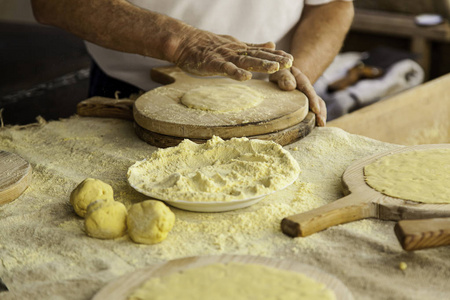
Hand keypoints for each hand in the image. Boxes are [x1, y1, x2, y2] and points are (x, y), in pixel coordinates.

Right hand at [172, 28, 292, 80]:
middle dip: (274, 60)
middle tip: (290, 63)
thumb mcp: (234, 44)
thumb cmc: (208, 46)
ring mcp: (224, 57)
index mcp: (240, 49)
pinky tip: (246, 77)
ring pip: (244, 61)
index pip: (261, 52)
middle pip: (257, 56)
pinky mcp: (212, 63)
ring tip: (274, 68)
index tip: (291, 59)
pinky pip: (225, 68)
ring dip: (260, 64)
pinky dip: (236, 72)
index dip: (276, 56)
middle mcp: (235, 51)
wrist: (185, 42)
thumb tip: (272, 44)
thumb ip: (253, 47)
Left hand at [270, 66, 326, 125]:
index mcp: (302, 80)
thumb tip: (290, 86)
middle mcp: (308, 90)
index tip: (316, 110)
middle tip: (321, 123)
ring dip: (319, 117)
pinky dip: (312, 120)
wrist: (281, 75)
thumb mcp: (280, 72)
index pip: (308, 89)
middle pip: (317, 100)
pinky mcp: (305, 105)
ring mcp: (308, 98)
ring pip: (317, 107)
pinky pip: (310, 112)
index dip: (313, 100)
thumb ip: (284, 77)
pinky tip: (311, 129)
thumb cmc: (279, 73)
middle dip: (320, 112)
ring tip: (320, 127)